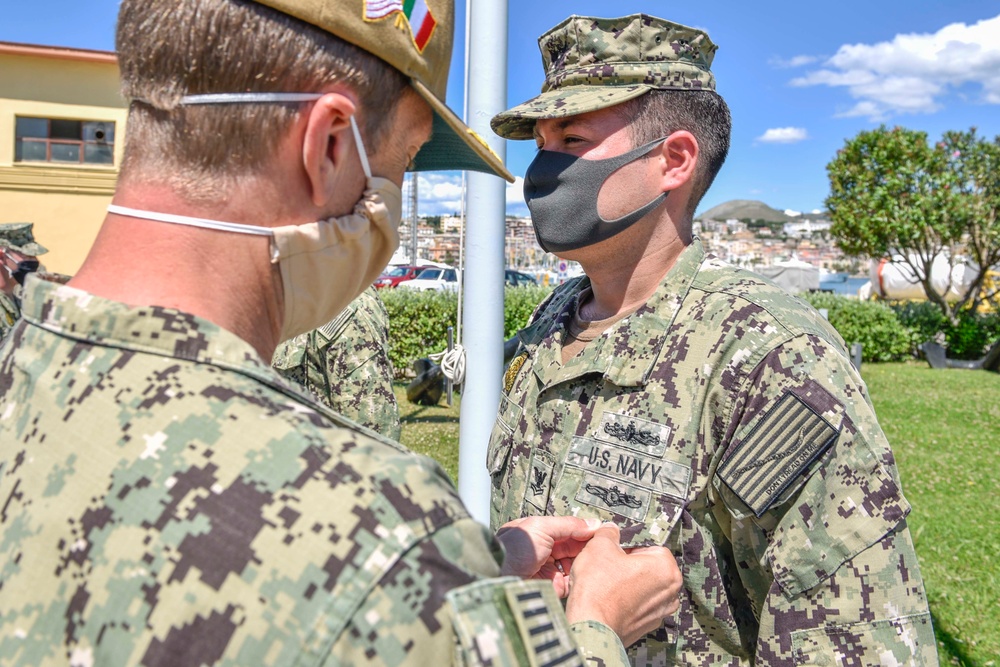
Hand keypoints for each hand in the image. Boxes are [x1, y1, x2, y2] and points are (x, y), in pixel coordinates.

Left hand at [496, 516, 601, 596]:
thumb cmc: (513, 548)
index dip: (586, 531)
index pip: (570, 530)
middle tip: (606, 546)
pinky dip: (581, 578)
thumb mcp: (541, 526)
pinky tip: (589, 574)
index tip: (604, 531)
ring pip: (577, 565)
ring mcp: (550, 569)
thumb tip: (593, 523)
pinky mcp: (552, 587)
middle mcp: (546, 550)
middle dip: (589, 547)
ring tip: (599, 560)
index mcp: (541, 532)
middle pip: (575, 547)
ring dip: (587, 563)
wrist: (499, 578)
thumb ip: (568, 524)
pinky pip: (573, 582)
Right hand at [564, 522, 680, 646]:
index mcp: (667, 568)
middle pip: (649, 567)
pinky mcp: (647, 627)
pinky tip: (609, 600)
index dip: (629, 545)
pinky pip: (638, 606)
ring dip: (628, 583)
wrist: (591, 627)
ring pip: (644, 587)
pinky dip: (626, 601)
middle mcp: (671, 592)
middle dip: (630, 564)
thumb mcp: (600, 546)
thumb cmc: (599, 587)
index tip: (615, 549)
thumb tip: (611, 530)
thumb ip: (609, 533)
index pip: (651, 546)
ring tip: (607, 583)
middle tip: (609, 565)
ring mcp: (660, 612)